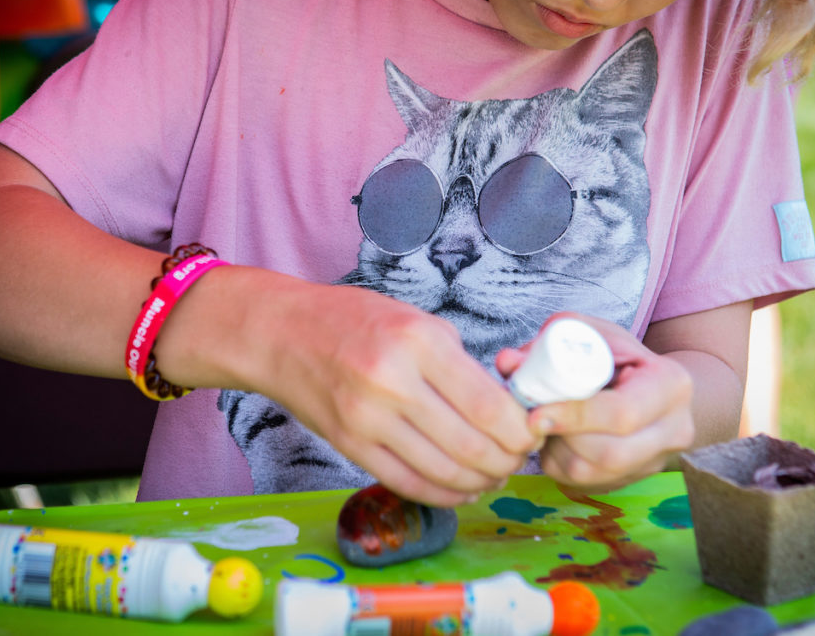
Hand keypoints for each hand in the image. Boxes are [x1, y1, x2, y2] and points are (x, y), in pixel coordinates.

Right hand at [170, 268, 539, 506]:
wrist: (282, 334)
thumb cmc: (353, 320)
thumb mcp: (415, 320)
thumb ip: (459, 363)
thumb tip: (504, 407)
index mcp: (418, 342)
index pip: (489, 405)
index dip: (521, 431)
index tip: (532, 433)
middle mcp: (393, 382)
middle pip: (471, 446)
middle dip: (507, 461)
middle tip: (519, 459)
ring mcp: (367, 419)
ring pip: (443, 471)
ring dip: (480, 481)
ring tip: (494, 475)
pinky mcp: (349, 446)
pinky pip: (407, 483)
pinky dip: (443, 493)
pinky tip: (461, 488)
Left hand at [495, 313, 694, 493]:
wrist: (652, 387)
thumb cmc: (618, 355)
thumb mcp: (592, 334)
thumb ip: (550, 342)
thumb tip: (508, 362)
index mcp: (671, 385)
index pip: (622, 414)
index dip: (576, 417)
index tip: (537, 414)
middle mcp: (674, 430)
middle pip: (609, 453)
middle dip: (561, 438)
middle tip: (533, 418)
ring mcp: (656, 462)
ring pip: (592, 474)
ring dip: (555, 451)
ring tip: (545, 423)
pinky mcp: (632, 481)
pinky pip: (583, 484)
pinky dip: (558, 463)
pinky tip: (555, 439)